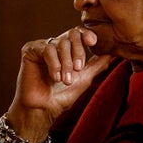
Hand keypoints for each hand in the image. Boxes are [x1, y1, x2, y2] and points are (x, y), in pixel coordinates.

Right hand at [6, 27, 114, 141]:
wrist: (44, 109)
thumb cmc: (63, 96)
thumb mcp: (85, 78)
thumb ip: (98, 65)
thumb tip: (112, 54)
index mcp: (69, 49)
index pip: (80, 34)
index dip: (87, 35)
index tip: (93, 42)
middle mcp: (56, 45)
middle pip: (72, 34)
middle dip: (78, 51)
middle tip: (78, 69)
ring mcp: (42, 47)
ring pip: (60, 43)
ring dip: (66, 63)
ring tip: (65, 80)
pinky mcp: (30, 51)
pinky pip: (46, 49)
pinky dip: (54, 63)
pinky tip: (55, 77)